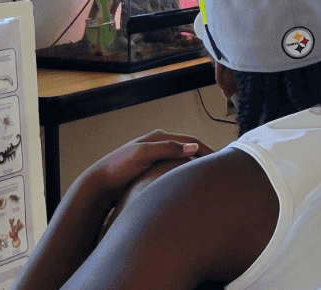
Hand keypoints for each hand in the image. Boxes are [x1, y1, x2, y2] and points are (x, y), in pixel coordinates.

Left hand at [79, 130, 213, 198]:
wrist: (99, 184)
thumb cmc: (117, 168)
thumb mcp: (142, 155)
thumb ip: (167, 149)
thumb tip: (193, 146)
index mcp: (158, 137)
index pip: (190, 140)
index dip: (206, 149)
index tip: (220, 160)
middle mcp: (158, 145)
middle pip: (187, 148)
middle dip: (203, 156)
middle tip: (218, 169)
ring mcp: (155, 157)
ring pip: (181, 159)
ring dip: (193, 166)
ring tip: (206, 177)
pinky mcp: (151, 169)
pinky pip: (173, 169)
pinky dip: (183, 173)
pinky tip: (187, 183)